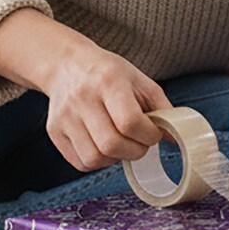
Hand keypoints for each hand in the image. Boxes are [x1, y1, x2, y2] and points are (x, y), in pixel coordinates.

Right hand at [43, 42, 171, 170]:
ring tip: (122, 143)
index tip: (153, 133)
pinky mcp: (54, 132)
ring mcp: (65, 117)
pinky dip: (98, 161)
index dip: (148, 135)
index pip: (130, 122)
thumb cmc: (108, 73)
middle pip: (111, 144)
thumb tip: (174, 137)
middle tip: (140, 142)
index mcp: (108, 81)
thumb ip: (161, 107)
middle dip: (134, 151)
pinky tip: (104, 146)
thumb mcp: (139, 80)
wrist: (68, 66)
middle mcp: (82, 99)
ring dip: (116, 158)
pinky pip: (80, 163)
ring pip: (94, 158)